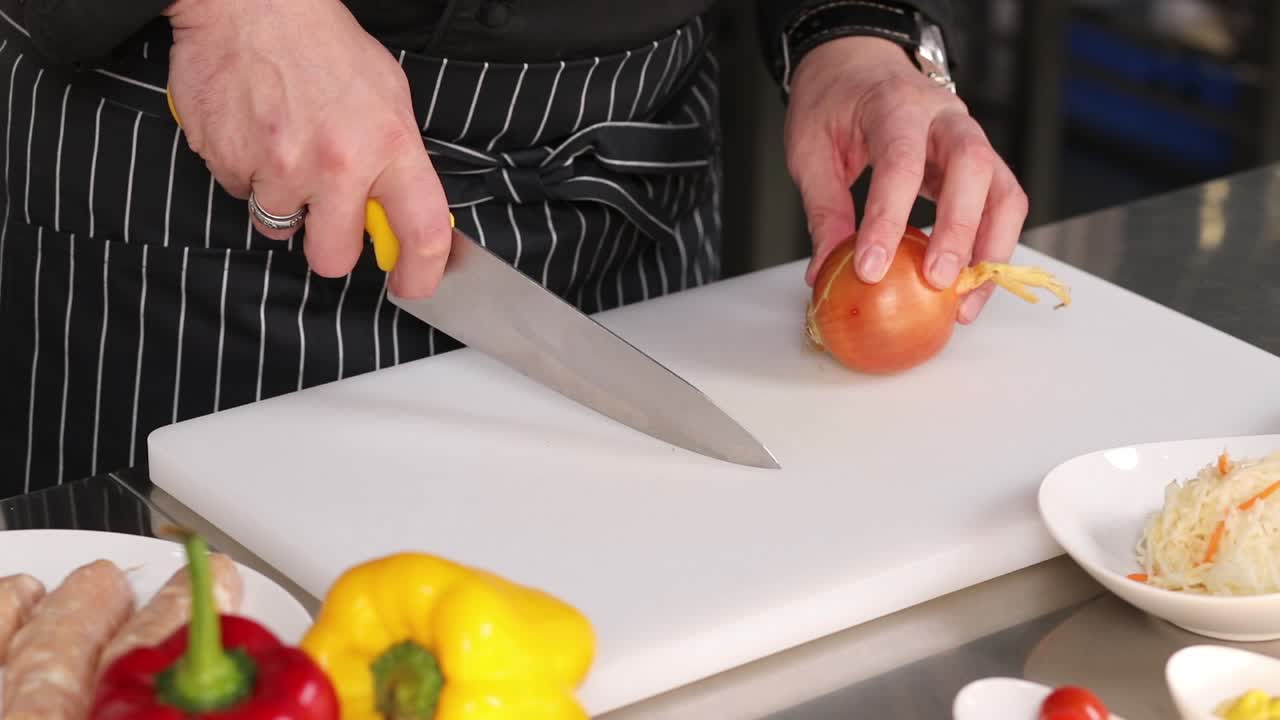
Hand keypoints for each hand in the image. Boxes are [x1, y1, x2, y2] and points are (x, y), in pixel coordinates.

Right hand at [164, 0, 450, 297]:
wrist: (252, 4)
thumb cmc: (323, 46)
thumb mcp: (388, 97)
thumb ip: (397, 160)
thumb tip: (402, 212)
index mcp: (389, 145)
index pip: (421, 231)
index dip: (420, 273)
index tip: (411, 285)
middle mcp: (337, 163)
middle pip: (333, 257)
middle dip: (329, 246)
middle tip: (327, 216)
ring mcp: (280, 166)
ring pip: (278, 227)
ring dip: (282, 202)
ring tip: (285, 150)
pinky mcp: (230, 162)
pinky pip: (240, 193)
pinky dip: (247, 173)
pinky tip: (256, 132)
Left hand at [784, 36, 1028, 323]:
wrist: (857, 64)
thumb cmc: (834, 102)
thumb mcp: (811, 148)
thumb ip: (824, 208)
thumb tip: (827, 270)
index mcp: (895, 104)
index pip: (900, 161)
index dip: (888, 218)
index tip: (871, 268)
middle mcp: (945, 117)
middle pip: (973, 165)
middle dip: (959, 230)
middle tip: (937, 282)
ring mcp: (970, 138)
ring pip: (1004, 191)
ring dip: (991, 250)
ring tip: (965, 302)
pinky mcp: (980, 165)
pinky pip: (1002, 206)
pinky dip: (991, 249)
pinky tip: (970, 285)